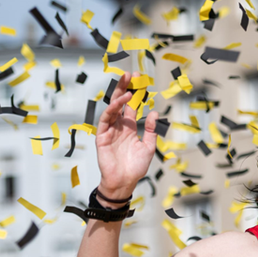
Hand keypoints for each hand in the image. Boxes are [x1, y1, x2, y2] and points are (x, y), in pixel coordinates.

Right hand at [96, 72, 159, 198]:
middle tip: (131, 74)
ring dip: (118, 95)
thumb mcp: (149, 146)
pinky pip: (105, 119)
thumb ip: (152, 130)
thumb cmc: (135, 167)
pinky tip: (119, 101)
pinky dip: (112, 109)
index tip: (141, 80)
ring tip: (127, 84)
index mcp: (130, 128)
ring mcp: (110, 130)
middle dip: (125, 88)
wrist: (124, 182)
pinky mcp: (102, 136)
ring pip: (112, 108)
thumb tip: (156, 112)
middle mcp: (119, 126)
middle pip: (121, 103)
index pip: (132, 107)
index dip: (136, 94)